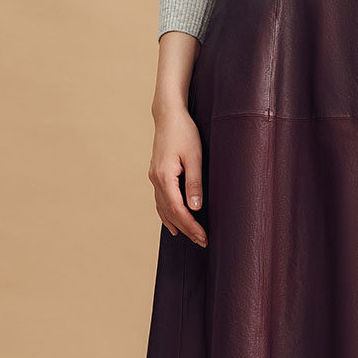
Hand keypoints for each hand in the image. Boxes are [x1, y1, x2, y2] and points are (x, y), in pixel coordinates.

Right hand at [148, 103, 207, 247]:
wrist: (168, 115)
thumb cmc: (185, 132)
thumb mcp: (195, 156)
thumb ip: (194, 183)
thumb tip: (195, 208)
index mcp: (164, 177)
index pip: (178, 210)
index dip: (191, 226)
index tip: (203, 237)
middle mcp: (156, 180)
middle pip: (170, 213)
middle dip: (187, 229)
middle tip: (203, 241)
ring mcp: (154, 178)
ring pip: (164, 209)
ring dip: (177, 225)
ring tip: (192, 237)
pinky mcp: (156, 175)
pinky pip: (160, 202)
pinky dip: (167, 215)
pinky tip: (173, 225)